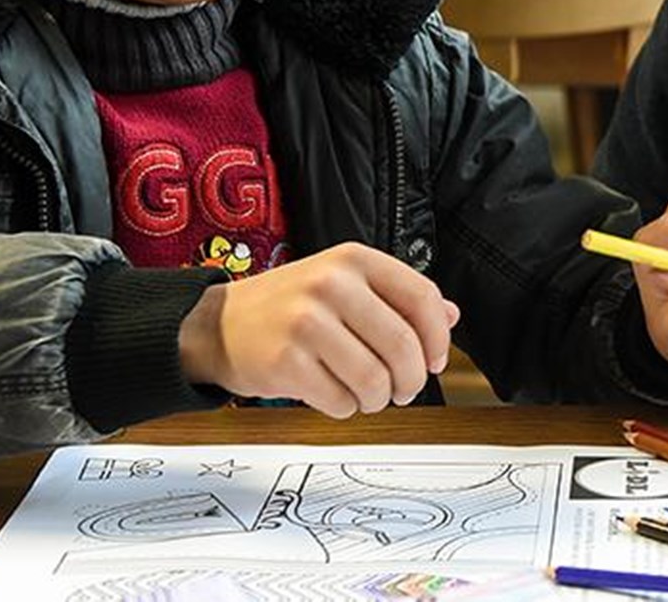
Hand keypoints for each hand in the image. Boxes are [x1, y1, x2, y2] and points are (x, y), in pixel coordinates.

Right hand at [177, 241, 459, 417]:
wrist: (216, 325)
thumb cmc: (288, 306)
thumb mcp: (345, 284)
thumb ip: (397, 297)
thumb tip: (451, 315)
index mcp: (354, 260)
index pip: (422, 297)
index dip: (438, 337)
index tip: (435, 360)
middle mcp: (331, 284)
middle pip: (402, 345)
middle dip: (412, 379)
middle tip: (404, 390)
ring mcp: (306, 322)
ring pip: (374, 379)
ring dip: (379, 399)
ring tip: (369, 395)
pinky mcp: (285, 361)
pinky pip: (340, 400)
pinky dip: (345, 407)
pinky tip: (333, 394)